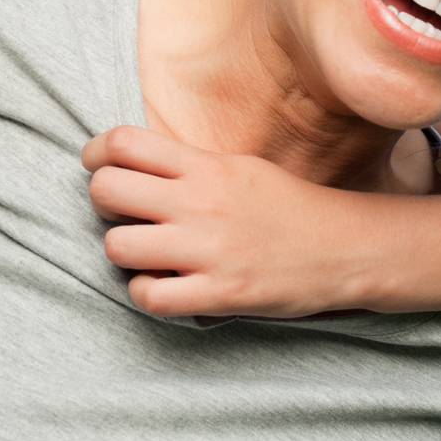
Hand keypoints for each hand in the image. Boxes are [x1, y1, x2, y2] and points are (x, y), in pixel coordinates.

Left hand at [81, 125, 365, 319]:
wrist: (343, 248)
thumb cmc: (287, 206)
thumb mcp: (239, 167)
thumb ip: (188, 166)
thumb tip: (133, 162)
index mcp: (206, 167)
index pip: (124, 143)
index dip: (97, 154)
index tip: (99, 165)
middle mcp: (200, 203)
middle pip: (107, 190)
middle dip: (102, 201)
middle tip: (120, 211)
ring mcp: (207, 250)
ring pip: (117, 246)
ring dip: (122, 251)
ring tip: (142, 252)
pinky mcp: (218, 293)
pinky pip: (150, 296)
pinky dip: (146, 292)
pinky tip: (162, 285)